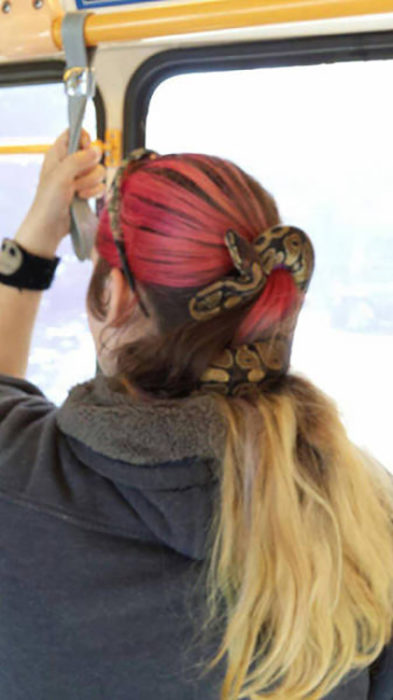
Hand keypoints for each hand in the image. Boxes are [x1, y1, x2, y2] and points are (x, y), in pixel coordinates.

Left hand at [15, 128, 105, 257]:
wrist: (50, 225)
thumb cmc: (49, 200)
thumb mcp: (61, 176)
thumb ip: (78, 160)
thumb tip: (97, 149)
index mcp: (58, 154)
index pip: (74, 133)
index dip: (84, 138)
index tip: (86, 148)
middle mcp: (70, 163)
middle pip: (92, 153)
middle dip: (89, 168)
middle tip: (76, 178)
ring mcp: (79, 178)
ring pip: (99, 170)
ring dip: (91, 182)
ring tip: (77, 192)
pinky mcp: (87, 191)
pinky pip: (100, 185)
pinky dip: (94, 192)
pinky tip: (83, 198)